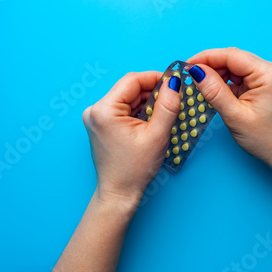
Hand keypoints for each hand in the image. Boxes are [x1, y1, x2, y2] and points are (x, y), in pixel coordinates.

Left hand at [82, 72, 180, 204]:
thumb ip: (168, 106)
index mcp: (104, 110)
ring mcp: (97, 118)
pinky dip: (140, 112)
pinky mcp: (102, 125)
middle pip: (130, 89)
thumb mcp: (156, 136)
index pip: (132, 81)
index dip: (156, 78)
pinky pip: (124, 109)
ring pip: (128, 99)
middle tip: (174, 99)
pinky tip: (153, 121)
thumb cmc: (134, 170)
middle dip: (153, 92)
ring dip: (148, 103)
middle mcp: (96, 110)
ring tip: (165, 113)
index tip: (175, 81)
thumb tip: (175, 83)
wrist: (119, 193)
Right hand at [187, 48, 271, 173]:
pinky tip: (216, 93)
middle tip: (190, 79)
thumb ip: (214, 91)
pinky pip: (241, 78)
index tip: (186, 66)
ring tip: (202, 89)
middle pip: (233, 59)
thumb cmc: (267, 139)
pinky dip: (227, 84)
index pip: (231, 55)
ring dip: (218, 76)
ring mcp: (270, 77)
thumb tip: (196, 71)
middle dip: (211, 67)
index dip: (206, 58)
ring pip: (236, 68)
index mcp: (268, 74)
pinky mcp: (266, 85)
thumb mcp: (235, 116)